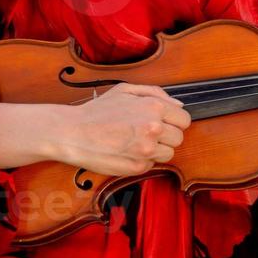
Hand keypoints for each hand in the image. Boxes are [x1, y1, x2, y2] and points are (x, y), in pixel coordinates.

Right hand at [59, 82, 191, 177]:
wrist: (73, 133)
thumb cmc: (97, 111)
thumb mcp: (125, 90)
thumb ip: (155, 93)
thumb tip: (178, 104)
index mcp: (154, 107)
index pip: (184, 120)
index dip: (175, 122)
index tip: (165, 123)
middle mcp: (153, 128)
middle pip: (179, 138)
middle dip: (166, 136)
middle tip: (147, 133)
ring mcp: (146, 149)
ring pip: (169, 153)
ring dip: (157, 149)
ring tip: (136, 142)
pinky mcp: (138, 167)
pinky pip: (152, 165)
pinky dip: (143, 160)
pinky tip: (127, 151)